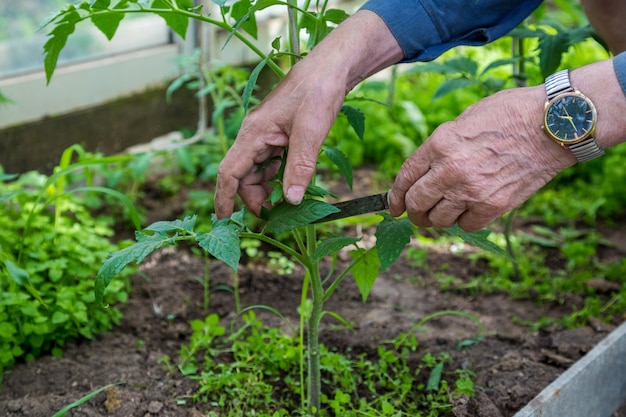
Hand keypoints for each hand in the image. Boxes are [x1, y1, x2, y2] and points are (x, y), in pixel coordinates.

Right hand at [214, 10, 401, 217]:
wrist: (331, 68)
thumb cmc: (318, 93)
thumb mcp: (311, 133)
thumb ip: (300, 168)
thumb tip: (291, 201)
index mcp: (253, 133)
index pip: (229, 172)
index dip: (224, 198)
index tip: (223, 219)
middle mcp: (254, 135)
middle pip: (243, 175)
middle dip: (254, 197)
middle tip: (275, 215)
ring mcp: (265, 134)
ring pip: (256, 170)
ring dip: (266, 188)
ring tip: (286, 202)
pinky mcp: (277, 134)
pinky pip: (270, 162)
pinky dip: (277, 176)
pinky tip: (291, 181)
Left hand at [388, 86, 575, 231]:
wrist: (553, 124)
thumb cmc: (510, 114)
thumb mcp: (465, 119)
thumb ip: (442, 145)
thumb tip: (427, 169)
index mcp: (439, 143)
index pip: (405, 178)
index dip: (395, 196)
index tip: (394, 206)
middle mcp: (450, 169)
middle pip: (417, 203)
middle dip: (413, 212)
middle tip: (417, 214)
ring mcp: (471, 190)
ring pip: (438, 220)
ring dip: (438, 219)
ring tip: (445, 212)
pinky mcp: (493, 206)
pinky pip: (466, 226)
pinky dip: (464, 222)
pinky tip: (470, 211)